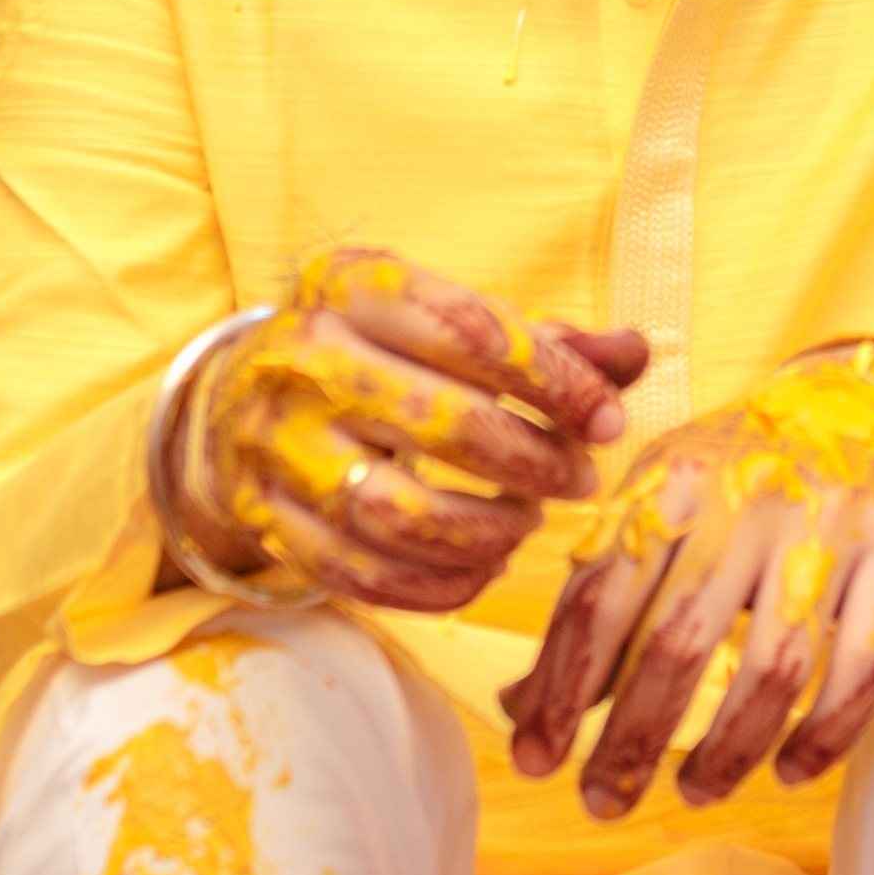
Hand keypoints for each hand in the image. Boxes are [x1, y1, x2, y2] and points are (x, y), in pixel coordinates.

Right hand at [163, 244, 640, 616]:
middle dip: (532, 462)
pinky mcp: (266, 521)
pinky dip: (439, 585)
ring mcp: (276, 447)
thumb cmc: (377, 358)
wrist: (235, 406)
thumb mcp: (447, 323)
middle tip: (578, 479)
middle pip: (440, 424)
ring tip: (527, 522)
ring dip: (487, 530)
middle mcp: (301, 361)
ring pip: (398, 513)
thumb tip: (638, 352)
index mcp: (352, 289)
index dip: (554, 382)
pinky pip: (362, 576)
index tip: (609, 421)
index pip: (468, 331)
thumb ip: (545, 342)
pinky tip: (484, 566)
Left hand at [501, 340, 873, 814]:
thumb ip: (598, 599)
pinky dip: (826, 733)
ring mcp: (828, 528)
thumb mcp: (658, 505)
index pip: (600, 601)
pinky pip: (862, 665)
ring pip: (772, 667)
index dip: (560, 690)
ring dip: (726, 750)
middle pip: (677, 644)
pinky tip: (790, 772)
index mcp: (672, 482)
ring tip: (691, 793)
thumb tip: (518, 707)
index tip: (539, 760)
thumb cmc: (738, 470)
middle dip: (631, 738)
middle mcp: (747, 501)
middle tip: (602, 801)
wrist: (864, 398)